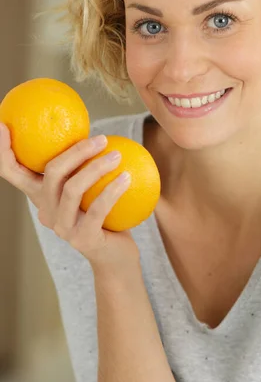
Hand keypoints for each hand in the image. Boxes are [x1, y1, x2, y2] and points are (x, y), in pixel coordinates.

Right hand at [0, 127, 139, 267]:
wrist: (116, 255)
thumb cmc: (105, 215)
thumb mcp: (89, 189)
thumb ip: (83, 167)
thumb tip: (94, 132)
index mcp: (42, 196)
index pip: (13, 173)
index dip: (3, 151)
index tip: (3, 126)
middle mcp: (46, 211)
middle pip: (51, 173)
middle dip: (75, 151)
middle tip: (101, 139)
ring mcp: (62, 228)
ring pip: (72, 189)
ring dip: (97, 168)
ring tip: (118, 156)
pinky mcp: (82, 239)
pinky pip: (97, 209)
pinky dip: (113, 190)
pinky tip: (127, 177)